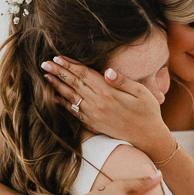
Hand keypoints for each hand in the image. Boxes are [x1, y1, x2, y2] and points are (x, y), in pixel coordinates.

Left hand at [42, 57, 169, 159]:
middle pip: (74, 84)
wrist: (148, 138)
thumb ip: (123, 81)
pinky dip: (63, 104)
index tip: (57, 56)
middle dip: (59, 72)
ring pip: (71, 97)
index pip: (85, 75)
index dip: (70, 65)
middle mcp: (98, 104)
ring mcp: (94, 115)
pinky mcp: (93, 124)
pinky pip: (74, 112)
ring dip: (57, 85)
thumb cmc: (148, 112)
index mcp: (109, 93)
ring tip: (46, 76)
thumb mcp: (141, 93)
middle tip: (45, 62)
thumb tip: (108, 71)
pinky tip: (54, 97)